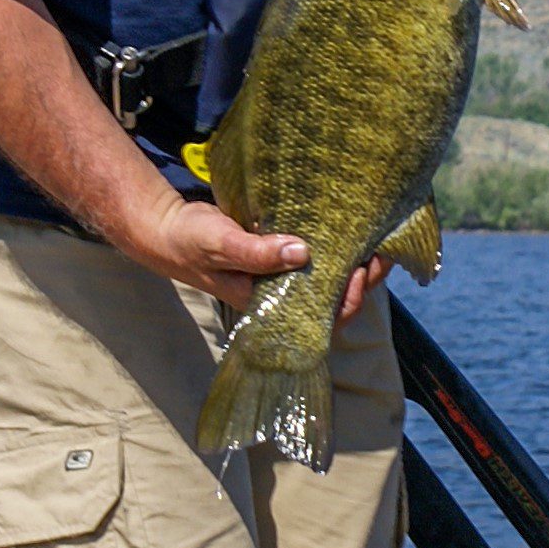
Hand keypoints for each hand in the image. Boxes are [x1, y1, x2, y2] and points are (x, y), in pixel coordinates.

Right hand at [123, 193, 385, 321]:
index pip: (320, 317)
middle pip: (333, 301)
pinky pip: (317, 258)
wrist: (168, 231)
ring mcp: (282, 277)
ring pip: (329, 279)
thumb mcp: (220, 245)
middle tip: (380, 252)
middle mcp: (281, 297)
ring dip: (354, 265)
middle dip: (362, 280)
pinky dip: (337, 248)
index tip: (359, 271)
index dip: (347, 299)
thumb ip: (256, 253)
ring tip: (376, 240)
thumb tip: (300, 253)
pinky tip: (352, 230)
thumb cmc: (191, 243)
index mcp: (270, 306)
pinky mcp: (281, 255)